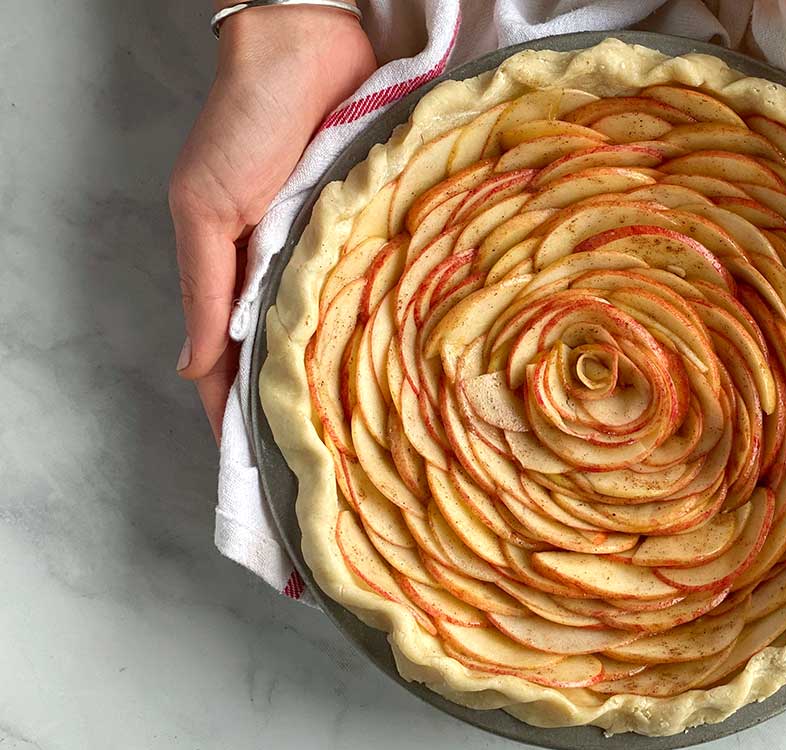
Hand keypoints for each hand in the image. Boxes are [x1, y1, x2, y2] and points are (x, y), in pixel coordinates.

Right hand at [169, 6, 374, 438]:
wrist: (308, 49)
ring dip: (345, 371)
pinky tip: (399, 360)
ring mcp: (330, 252)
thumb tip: (191, 366)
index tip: (260, 467)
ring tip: (368, 430)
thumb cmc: (246, 122)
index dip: (239, 412)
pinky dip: (381, 322)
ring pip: (336, 328)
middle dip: (303, 405)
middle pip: (290, 353)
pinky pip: (374, 287)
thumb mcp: (207, 207)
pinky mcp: (370, 229)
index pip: (230, 360)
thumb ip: (203, 286)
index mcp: (234, 270)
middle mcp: (285, 269)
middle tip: (328, 464)